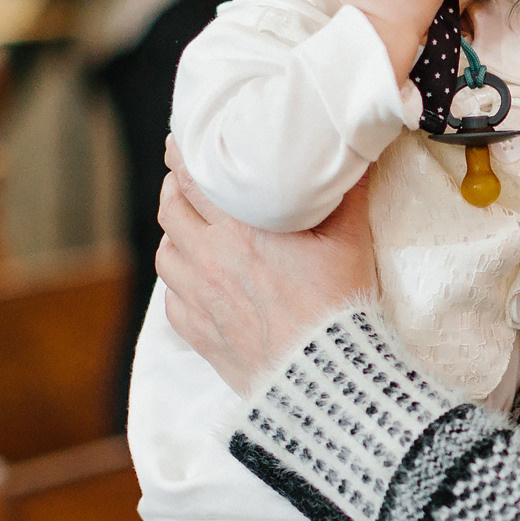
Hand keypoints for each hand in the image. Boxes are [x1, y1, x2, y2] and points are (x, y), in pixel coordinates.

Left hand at [154, 152, 381, 391]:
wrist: (325, 377)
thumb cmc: (340, 307)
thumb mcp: (351, 241)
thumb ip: (346, 193)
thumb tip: (353, 156)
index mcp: (240, 228)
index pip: (191, 178)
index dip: (181, 155)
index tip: (180, 143)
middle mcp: (209, 259)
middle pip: (170, 210)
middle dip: (173, 189)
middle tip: (183, 180)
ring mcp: (199, 298)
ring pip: (166, 254)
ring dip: (174, 236)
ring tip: (188, 229)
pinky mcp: (200, 334)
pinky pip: (172, 299)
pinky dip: (178, 284)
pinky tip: (195, 282)